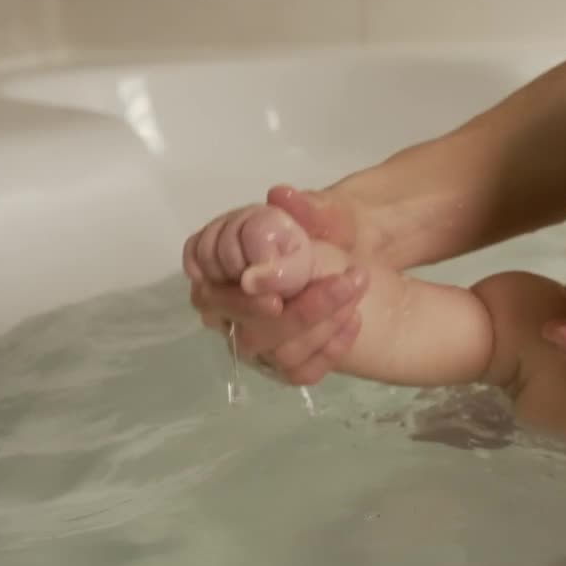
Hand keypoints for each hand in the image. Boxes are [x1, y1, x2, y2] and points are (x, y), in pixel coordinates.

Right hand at [184, 186, 370, 384]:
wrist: (360, 260)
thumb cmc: (329, 231)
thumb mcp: (326, 212)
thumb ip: (304, 207)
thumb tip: (281, 195)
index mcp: (222, 257)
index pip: (205, 275)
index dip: (236, 290)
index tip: (277, 295)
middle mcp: (226, 301)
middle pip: (240, 321)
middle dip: (296, 310)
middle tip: (341, 286)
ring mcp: (252, 335)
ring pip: (271, 348)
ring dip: (321, 322)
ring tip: (356, 289)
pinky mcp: (282, 362)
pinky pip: (298, 371)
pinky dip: (330, 349)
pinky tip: (355, 320)